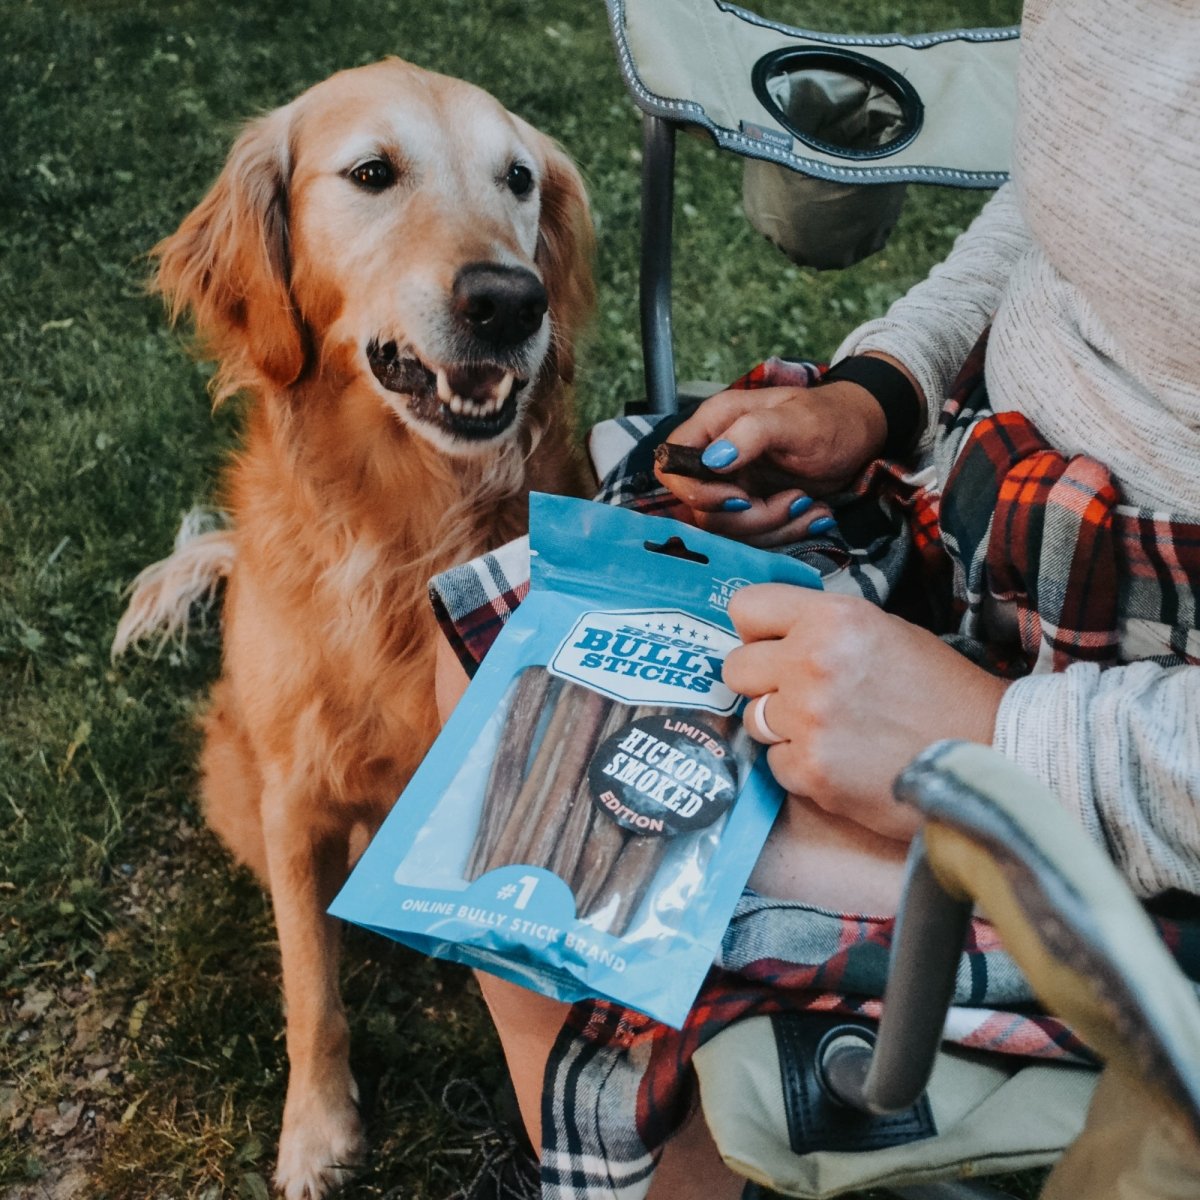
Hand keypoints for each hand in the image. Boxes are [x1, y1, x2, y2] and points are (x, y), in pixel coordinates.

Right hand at [652, 373, 887, 547]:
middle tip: (794, 500)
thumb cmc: (830, 417)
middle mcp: (716, 457)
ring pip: (729, 529)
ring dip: (774, 527)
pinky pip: (755, 534)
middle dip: (749, 517)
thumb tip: (714, 459)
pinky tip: (815, 514)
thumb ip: (752, 434)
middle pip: (702, 509)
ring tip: (811, 505)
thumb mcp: (796, 421)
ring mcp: (734, 484)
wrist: (860, 433)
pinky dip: (786, 531)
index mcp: (715, 425)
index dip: (696, 492)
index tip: (740, 498)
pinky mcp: (754, 506)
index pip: (672, 466)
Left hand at [725, 584, 1008, 840]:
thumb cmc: (939, 690)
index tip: (771, 644)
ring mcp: (807, 720)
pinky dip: (801, 766)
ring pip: (752, 718)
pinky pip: (774, 763)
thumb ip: (822, 628)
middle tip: (799, 693)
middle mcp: (812, 662)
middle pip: (735, 668)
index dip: (756, 630)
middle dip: (761, 682)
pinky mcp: (810, 771)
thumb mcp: (884, 631)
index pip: (745, 606)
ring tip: (830, 729)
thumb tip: (769, 636)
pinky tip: (842, 761)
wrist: (991, 752)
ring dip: (782, 726)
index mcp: (833, 618)